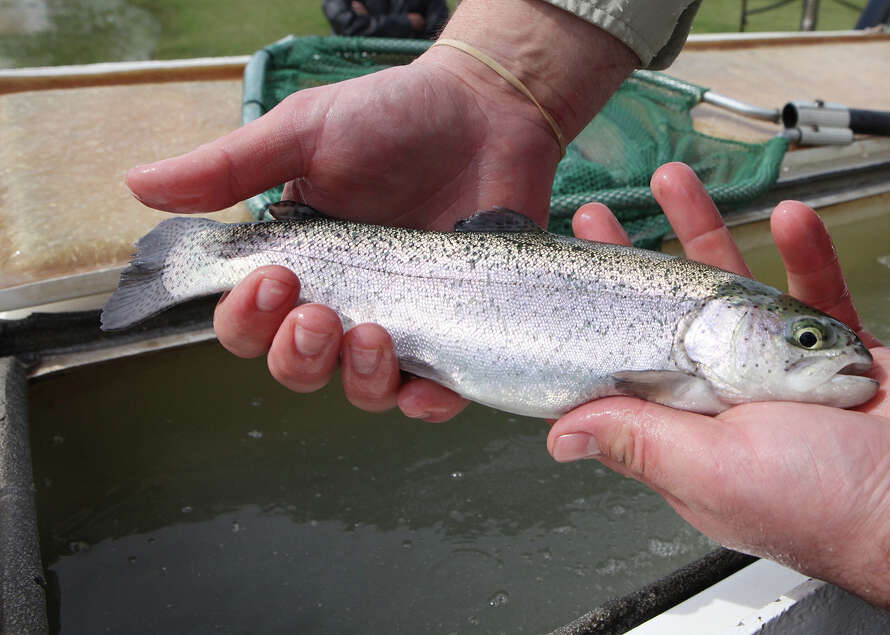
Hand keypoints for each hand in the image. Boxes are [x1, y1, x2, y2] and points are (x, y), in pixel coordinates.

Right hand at [123, 0, 637, 419]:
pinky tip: (426, 389)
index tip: (271, 279)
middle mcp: (343, 301)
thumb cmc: (394, 117)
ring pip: (360, 388)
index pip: (246, 321)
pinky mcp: (457, 332)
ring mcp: (401, 322)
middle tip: (317, 313)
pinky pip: (436, 392)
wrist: (487, 113)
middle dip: (295, 353)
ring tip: (374, 333)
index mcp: (298, 263)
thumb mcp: (306, 132)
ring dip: (357, 376)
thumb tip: (136, 187)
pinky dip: (427, 402)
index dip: (245, 317)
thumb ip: (230, 168)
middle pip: (295, 367)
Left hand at [548, 162, 889, 626]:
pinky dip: (807, 252)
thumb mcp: (712, 470)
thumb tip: (561, 436)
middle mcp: (730, 400)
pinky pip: (818, 289)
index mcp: (691, 434)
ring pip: (737, 291)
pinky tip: (792, 215)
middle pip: (671, 319)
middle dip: (637, 261)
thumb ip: (638, 442)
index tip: (575, 273)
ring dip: (708, 233)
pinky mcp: (839, 350)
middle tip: (599, 216)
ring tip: (677, 182)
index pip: (629, 368)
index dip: (598, 320)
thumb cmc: (825, 504)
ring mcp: (785, 371)